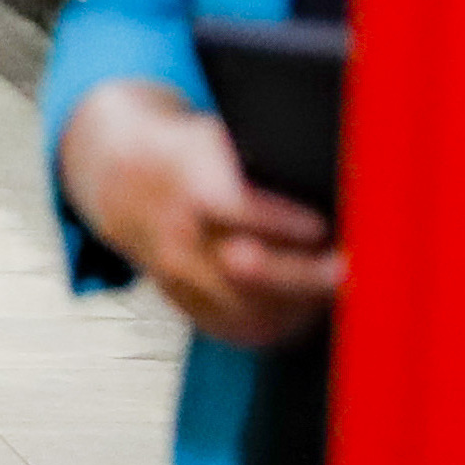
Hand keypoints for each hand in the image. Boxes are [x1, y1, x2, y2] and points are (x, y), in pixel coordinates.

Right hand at [58, 78, 341, 350]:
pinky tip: (299, 314)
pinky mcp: (180, 301)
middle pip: (244, 272)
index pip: (238, 210)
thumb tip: (329, 172)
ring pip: (240, 308)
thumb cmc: (184, 156)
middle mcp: (179, 238)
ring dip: (293, 307)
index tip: (321, 227)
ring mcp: (177, 276)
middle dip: (300, 277)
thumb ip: (255, 159)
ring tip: (330, 294)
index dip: (284, 223)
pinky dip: (268, 327)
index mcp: (189, 188)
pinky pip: (228, 327)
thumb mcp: (212, 137)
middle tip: (344, 272)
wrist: (120, 181)